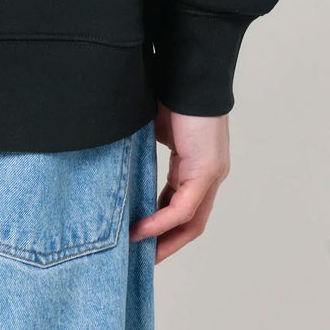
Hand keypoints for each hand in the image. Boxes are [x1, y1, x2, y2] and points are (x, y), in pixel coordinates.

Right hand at [129, 104, 229, 261]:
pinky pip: (184, 207)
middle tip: (141, 259)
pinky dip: (162, 222)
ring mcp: (211, 173)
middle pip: (191, 223)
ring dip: (164, 239)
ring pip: (190, 221)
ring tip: (139, 252)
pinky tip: (142, 230)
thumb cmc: (169, 90)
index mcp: (197, 164)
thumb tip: (118, 167)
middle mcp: (209, 174)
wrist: (187, 71)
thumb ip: (143, 152)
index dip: (162, 226)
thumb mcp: (153, 129)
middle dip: (166, 243)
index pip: (182, 206)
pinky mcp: (207, 170)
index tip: (139, 239)